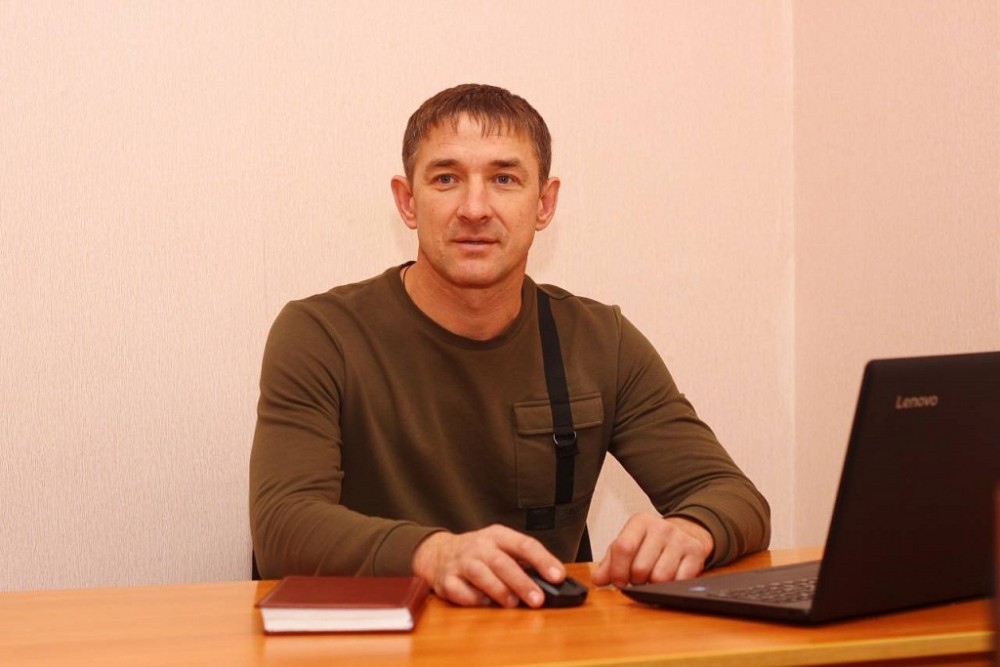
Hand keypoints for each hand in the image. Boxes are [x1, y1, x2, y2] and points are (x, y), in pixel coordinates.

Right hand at [411, 524, 564, 607]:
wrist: (438, 552)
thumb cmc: (480, 553)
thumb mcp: (501, 547)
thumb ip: (524, 563)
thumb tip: (552, 584)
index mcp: (498, 536)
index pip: (524, 544)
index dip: (543, 560)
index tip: (558, 577)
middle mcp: (479, 546)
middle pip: (502, 562)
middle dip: (522, 582)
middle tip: (538, 600)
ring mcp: (461, 562)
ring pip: (480, 574)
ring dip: (499, 590)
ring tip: (513, 603)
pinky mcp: (446, 580)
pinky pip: (460, 591)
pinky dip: (474, 599)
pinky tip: (485, 603)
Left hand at [591, 514, 713, 587]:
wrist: (686, 532)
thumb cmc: (651, 542)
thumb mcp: (629, 545)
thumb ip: (610, 563)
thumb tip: (598, 580)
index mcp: (640, 522)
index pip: (623, 547)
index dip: (617, 571)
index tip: (619, 581)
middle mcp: (661, 527)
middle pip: (640, 567)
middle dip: (636, 581)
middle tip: (638, 579)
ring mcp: (680, 539)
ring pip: (660, 577)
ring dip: (653, 586)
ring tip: (652, 579)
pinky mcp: (696, 553)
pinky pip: (680, 581)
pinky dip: (671, 587)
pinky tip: (669, 580)